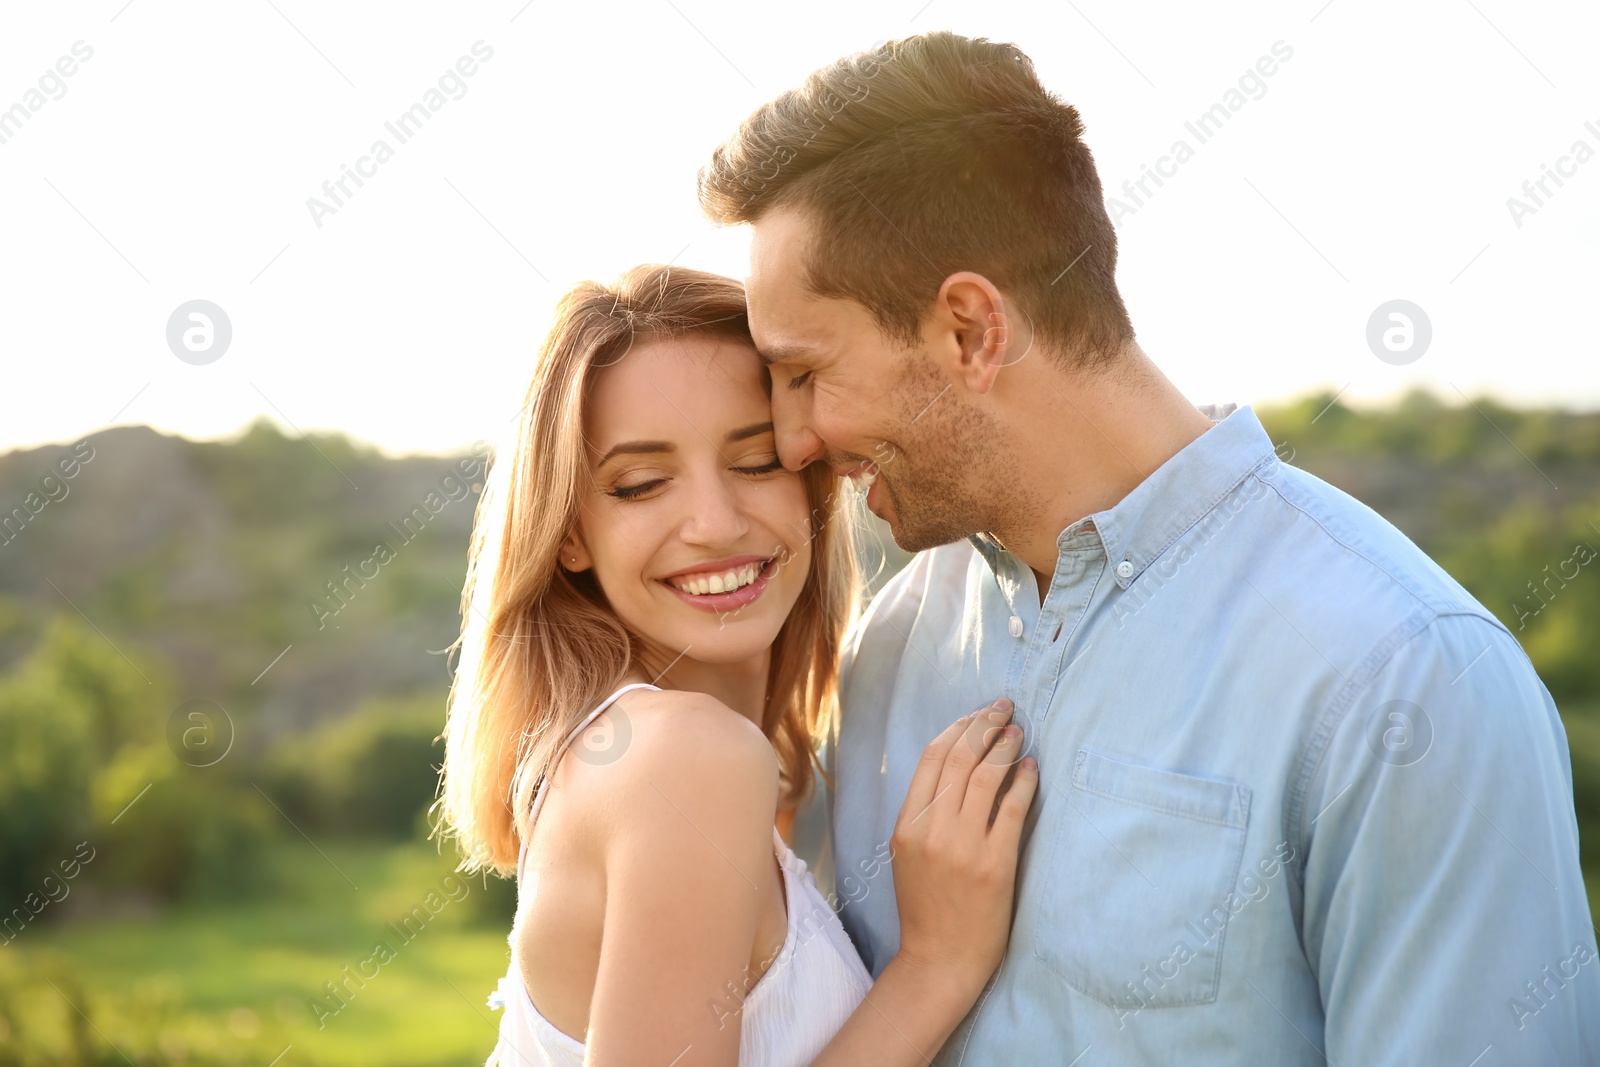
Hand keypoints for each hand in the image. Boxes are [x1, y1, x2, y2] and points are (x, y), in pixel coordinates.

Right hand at [888, 698, 1038, 997]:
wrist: (939, 959)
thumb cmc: (926, 907)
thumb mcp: (908, 854)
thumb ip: (924, 813)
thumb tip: (957, 765)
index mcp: (907, 825)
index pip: (934, 758)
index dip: (959, 728)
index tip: (977, 714)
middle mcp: (933, 830)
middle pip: (961, 758)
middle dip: (985, 725)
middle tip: (1004, 708)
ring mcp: (964, 847)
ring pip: (987, 777)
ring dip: (1006, 747)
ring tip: (1019, 733)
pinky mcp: (995, 863)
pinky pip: (1012, 809)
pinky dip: (1024, 783)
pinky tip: (1032, 768)